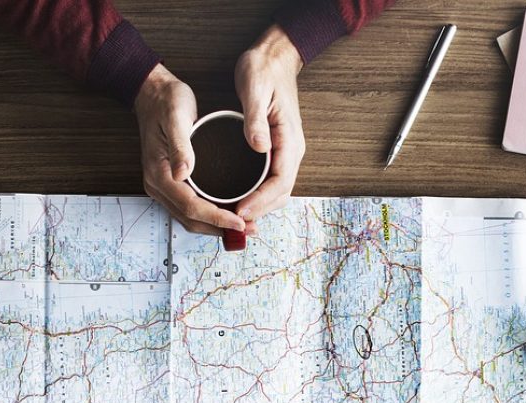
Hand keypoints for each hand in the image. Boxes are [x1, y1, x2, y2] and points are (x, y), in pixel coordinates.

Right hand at [133, 64, 246, 236]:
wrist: (152, 94)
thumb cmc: (166, 102)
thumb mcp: (176, 117)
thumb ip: (180, 146)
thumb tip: (183, 172)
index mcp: (159, 174)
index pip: (191, 206)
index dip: (217, 218)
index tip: (240, 222)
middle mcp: (158, 187)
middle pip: (191, 220)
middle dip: (220, 228)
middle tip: (249, 229)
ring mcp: (163, 188)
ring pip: (191, 219)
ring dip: (216, 226)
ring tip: (244, 227)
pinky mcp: (171, 185)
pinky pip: (190, 209)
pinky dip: (210, 216)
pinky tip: (228, 214)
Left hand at [234, 25, 304, 224]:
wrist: (275, 57)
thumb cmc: (264, 69)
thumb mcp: (255, 88)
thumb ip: (255, 119)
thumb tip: (259, 147)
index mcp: (290, 140)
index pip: (280, 182)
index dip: (261, 201)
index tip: (240, 211)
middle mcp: (292, 151)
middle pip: (281, 194)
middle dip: (259, 211)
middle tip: (233, 221)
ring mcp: (286, 152)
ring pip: (277, 192)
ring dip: (260, 208)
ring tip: (235, 218)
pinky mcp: (277, 152)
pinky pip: (271, 182)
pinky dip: (259, 197)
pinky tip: (241, 201)